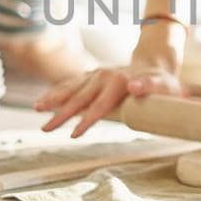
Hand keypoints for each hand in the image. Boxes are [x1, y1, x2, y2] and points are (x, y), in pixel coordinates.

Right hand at [34, 59, 184, 136]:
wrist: (155, 64)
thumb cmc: (163, 83)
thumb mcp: (164, 86)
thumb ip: (149, 86)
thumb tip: (135, 86)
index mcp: (119, 81)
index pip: (100, 105)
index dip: (86, 121)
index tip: (74, 135)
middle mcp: (104, 76)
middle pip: (79, 98)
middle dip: (61, 115)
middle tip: (45, 129)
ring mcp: (96, 74)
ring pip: (70, 88)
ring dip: (53, 99)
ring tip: (36, 109)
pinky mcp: (91, 76)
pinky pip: (70, 84)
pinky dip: (55, 92)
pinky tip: (42, 102)